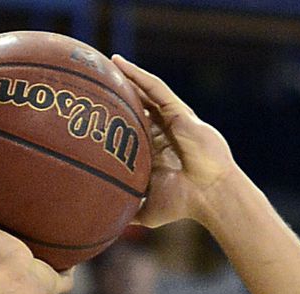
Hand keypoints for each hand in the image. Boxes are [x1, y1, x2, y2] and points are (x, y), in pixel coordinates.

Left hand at [111, 57, 235, 226]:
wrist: (207, 194)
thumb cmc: (183, 204)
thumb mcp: (148, 210)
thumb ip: (129, 211)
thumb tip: (106, 224)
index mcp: (154, 151)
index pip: (131, 130)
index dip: (114, 120)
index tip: (91, 114)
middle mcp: (162, 132)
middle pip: (137, 106)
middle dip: (120, 93)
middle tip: (95, 80)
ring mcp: (170, 120)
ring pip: (145, 92)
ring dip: (127, 77)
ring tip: (107, 63)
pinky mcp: (179, 111)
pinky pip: (155, 88)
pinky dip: (139, 76)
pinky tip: (122, 65)